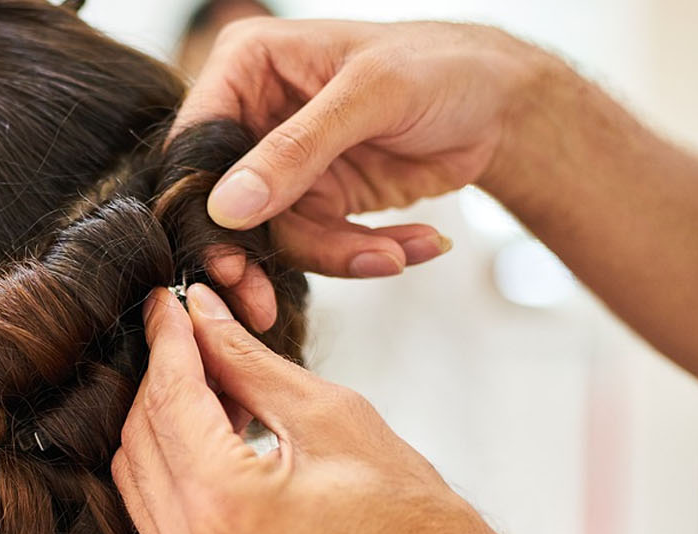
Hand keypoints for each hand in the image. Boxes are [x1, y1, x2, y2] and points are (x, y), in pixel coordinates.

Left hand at [112, 284, 509, 533]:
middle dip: (162, 379)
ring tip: (215, 388)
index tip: (169, 301)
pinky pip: (156, 519)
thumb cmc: (411, 517)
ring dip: (162, 425)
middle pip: (140, 439)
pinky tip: (214, 439)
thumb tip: (199, 312)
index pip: (168, 400)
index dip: (168, 341)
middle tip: (195, 336)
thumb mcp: (329, 415)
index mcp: (226, 506)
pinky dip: (172, 470)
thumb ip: (248, 361)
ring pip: (138, 479)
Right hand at [177, 19, 546, 277]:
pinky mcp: (315, 202)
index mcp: (247, 66)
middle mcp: (253, 116)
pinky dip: (364, 255)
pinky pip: (319, 247)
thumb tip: (228, 206)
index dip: (202, 206)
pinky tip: (416, 245)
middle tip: (263, 303)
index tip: (224, 261)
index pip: (197, 145)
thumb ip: (296, 150)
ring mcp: (282, 165)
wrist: (500, 103)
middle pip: (225, 204)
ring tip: (396, 253)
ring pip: (276, 237)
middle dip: (257, 255)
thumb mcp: (370, 95)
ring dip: (336, 254)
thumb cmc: (440, 66)